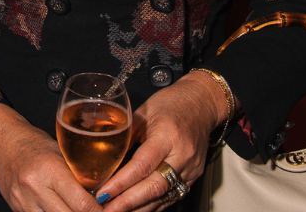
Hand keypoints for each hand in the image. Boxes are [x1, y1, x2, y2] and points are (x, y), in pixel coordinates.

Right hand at [0, 104, 100, 211]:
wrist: (2, 142)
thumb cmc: (34, 144)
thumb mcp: (62, 154)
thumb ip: (79, 176)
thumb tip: (102, 196)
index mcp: (51, 169)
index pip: (83, 204)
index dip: (99, 211)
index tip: (107, 209)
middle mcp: (35, 188)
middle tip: (95, 211)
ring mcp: (23, 201)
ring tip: (75, 209)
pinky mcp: (17, 209)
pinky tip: (60, 208)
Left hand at [95, 72, 227, 210]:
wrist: (201, 103)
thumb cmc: (171, 103)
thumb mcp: (143, 112)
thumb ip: (125, 135)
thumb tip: (103, 158)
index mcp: (167, 135)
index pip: (142, 165)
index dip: (121, 182)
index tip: (103, 192)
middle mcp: (182, 156)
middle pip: (154, 187)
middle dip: (128, 202)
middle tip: (107, 210)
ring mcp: (191, 169)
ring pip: (163, 197)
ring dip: (139, 209)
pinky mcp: (193, 178)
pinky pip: (171, 196)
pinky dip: (152, 206)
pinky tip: (136, 209)